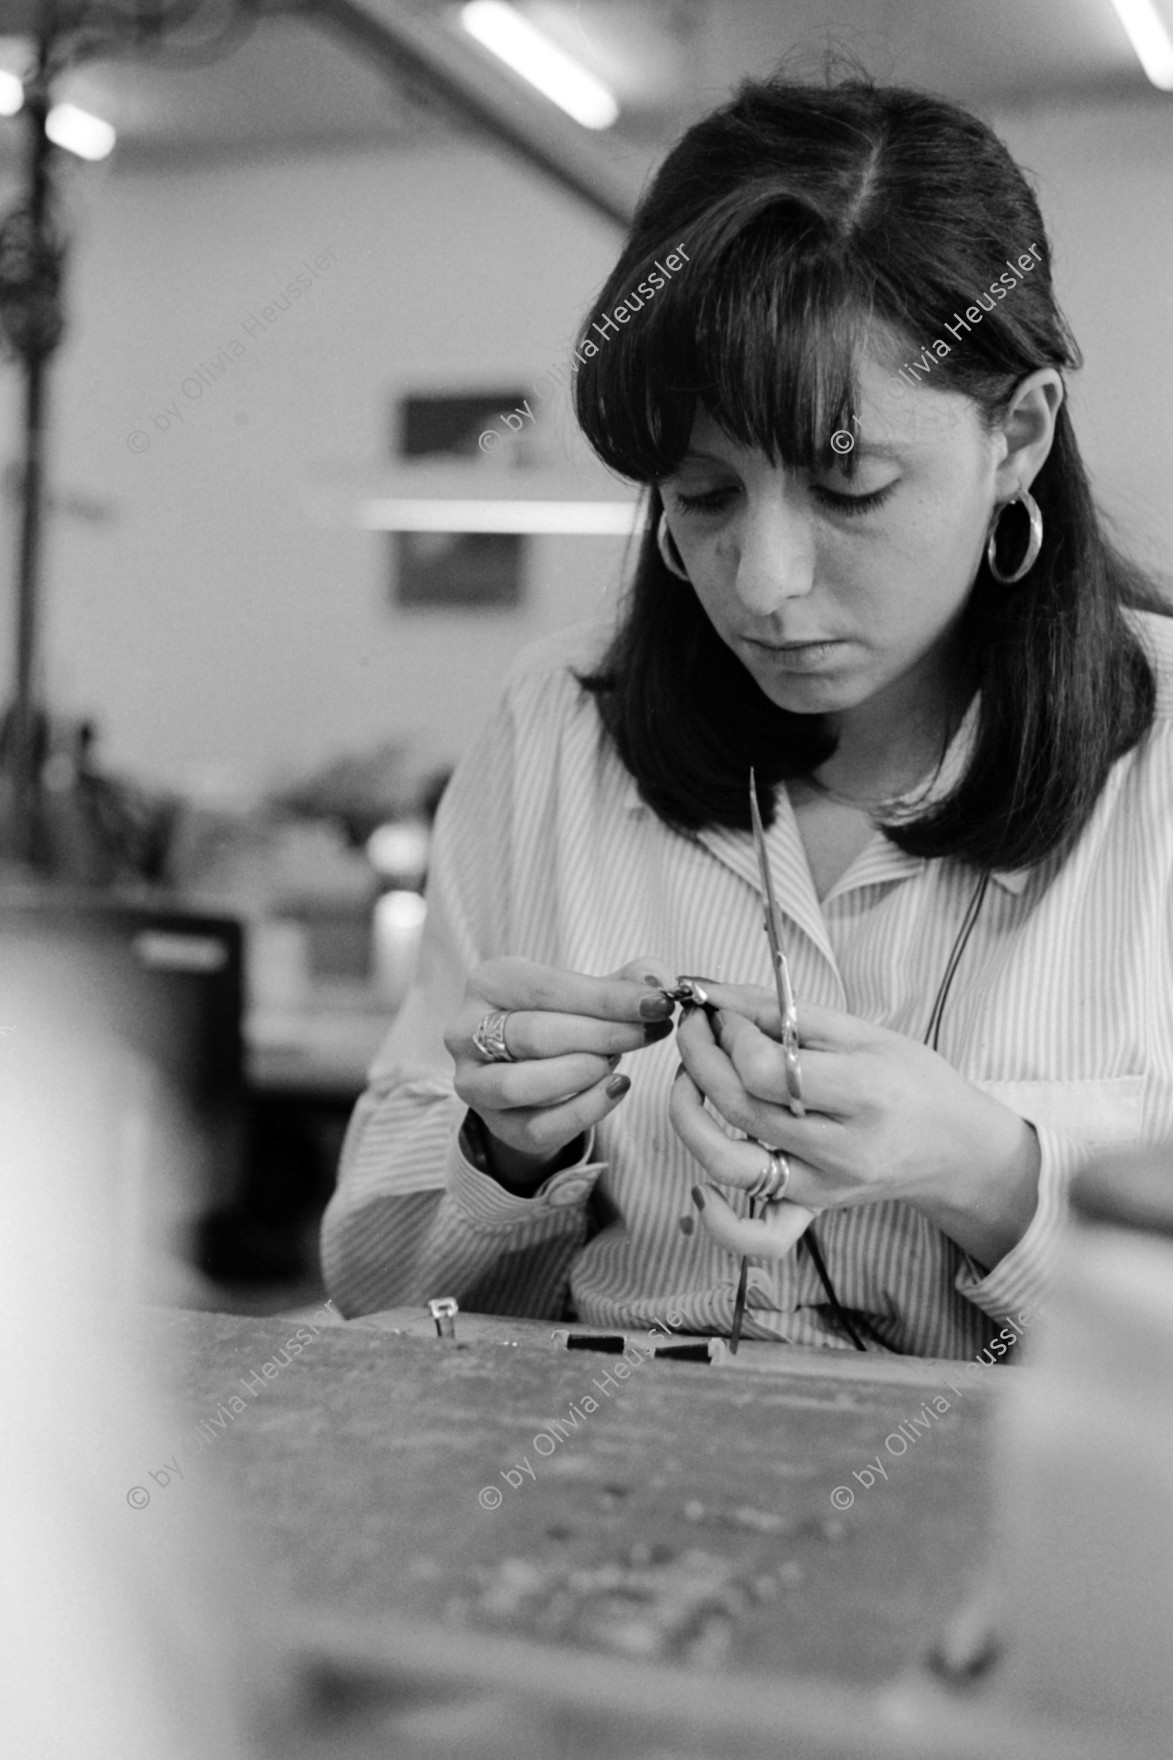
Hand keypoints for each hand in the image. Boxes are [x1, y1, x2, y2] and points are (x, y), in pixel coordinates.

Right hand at [445, 955, 676, 1184]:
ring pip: (521, 1084)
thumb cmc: (563, 1017)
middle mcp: (465, 1030)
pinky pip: (537, 1126)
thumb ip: (626, 981)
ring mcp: (473, 1081)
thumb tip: (657, 979)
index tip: (658, 1003)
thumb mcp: (588, 990)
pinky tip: (615, 1089)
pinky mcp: (494, 1124)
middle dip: (602, 1035)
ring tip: (618, 1062)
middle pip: (535, 1035)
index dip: (608, 998)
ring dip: (581, 1073)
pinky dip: (584, 1111)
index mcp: (488, 982)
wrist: (534, 1067)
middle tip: (649, 1033)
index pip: (549, 989)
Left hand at [669, 981, 1040, 1266]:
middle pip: (742, 1108)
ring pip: (732, 1166)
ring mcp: (824, 1187)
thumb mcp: (861, 1031)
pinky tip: (700, 1186)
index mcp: (865, 1094)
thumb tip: (716, 995)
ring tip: (689, 1081)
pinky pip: (760, 1237)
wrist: (955, 1146)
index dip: (731, 1036)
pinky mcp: (813, 1210)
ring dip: (689, 1119)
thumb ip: (784, 1012)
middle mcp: (842, 1150)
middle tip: (696, 1028)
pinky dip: (721, 1222)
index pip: (769, 1072)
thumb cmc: (912, 1080)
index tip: (725, 1012)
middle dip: (701, 1058)